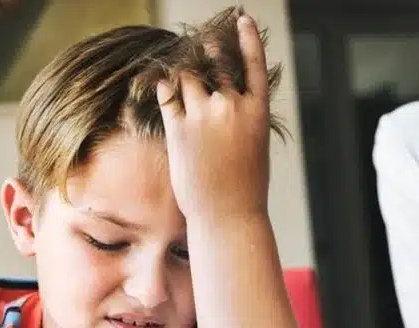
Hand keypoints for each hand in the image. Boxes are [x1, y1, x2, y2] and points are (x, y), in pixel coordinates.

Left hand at [157, 13, 270, 220]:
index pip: (254, 64)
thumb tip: (225, 102)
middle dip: (207, 53)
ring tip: (179, 79)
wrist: (227, 216)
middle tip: (200, 47)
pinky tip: (161, 87)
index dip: (248, 39)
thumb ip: (243, 119)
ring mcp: (204, 116)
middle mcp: (232, 107)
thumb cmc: (244, 189)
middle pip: (216, 64)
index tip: (242, 21)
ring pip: (187, 77)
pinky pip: (167, 95)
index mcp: (257, 112)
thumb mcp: (255, 147)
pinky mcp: (179, 128)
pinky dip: (163, 88)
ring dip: (182, 75)